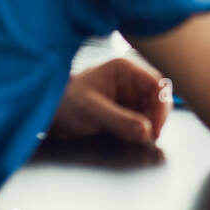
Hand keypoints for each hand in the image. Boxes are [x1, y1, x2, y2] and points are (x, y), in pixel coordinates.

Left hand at [49, 56, 171, 142]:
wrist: (48, 113)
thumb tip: (146, 131)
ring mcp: (130, 97)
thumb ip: (120, 120)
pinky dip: (141, 132)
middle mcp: (131, 81)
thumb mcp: (92, 110)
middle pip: (159, 99)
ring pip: (153, 112)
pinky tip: (131, 138)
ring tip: (136, 139)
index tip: (154, 130)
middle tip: (148, 138)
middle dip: (156, 118)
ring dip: (150, 127)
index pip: (157, 85)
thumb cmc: (65, 102)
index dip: (160, 108)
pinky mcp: (127, 111)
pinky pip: (143, 121)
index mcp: (125, 70)